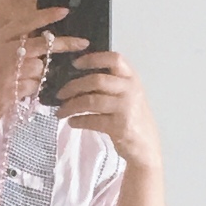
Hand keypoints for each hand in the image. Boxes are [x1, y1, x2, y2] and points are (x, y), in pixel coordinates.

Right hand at [0, 8, 87, 126]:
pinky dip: (30, 90)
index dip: (46, 16)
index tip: (65, 11)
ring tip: (20, 81)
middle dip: (66, 44)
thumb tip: (43, 40)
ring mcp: (8, 71)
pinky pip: (34, 86)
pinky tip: (16, 92)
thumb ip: (13, 43)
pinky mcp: (13, 89)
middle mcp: (4, 52)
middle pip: (43, 44)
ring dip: (37, 76)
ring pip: (40, 68)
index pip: (26, 22)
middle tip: (83, 43)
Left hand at [55, 52, 162, 170]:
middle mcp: (131, 90)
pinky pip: (92, 120)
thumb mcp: (127, 96)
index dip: (93, 59)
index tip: (75, 63)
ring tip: (61, 112)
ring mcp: (126, 108)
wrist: (146, 147)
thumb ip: (110, 85)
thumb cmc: (132, 119)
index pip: (114, 59)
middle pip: (96, 80)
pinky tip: (72, 122)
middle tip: (60, 94)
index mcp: (132, 78)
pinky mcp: (120, 126)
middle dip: (73, 86)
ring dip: (71, 106)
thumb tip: (77, 79)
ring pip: (91, 100)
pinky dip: (78, 121)